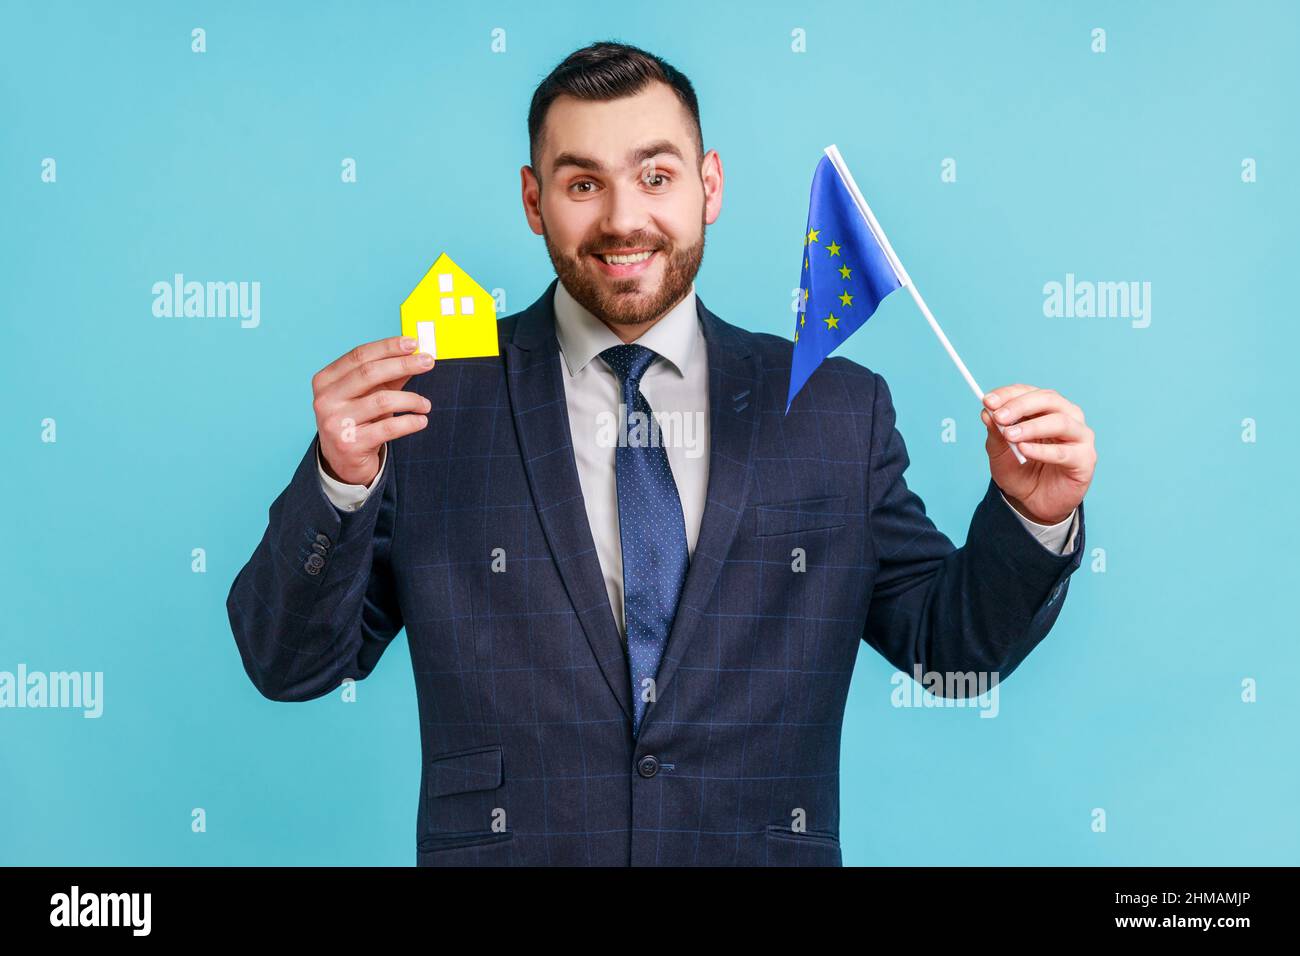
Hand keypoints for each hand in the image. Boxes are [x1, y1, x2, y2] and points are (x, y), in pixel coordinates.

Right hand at [313, 335, 434, 485]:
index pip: (359, 355)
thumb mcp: (369, 394)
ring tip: (425, 405)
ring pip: (382, 401)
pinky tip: (421, 421)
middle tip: (428, 362)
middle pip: (369, 373)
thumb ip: (388, 375)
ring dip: (411, 400)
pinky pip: (389, 428)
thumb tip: (415, 353)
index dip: (388, 347)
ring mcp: (336, 423)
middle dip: (403, 364)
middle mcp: (326, 400)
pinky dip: (410, 422)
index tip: (413, 343)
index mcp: (326, 380)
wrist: (343, 462)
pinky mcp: (350, 444)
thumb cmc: (358, 420)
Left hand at [981, 384, 1095, 525]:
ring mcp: (1079, 437)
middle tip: (999, 416)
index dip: (1008, 394)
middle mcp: (1067, 417)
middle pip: (1049, 400)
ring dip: (1032, 426)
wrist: (1034, 502)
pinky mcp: (1084, 459)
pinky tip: (1024, 450)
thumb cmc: (1020, 471)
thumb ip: (995, 432)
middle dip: (1021, 406)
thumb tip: (987, 412)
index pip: (1029, 392)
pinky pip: (1064, 452)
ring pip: (1061, 422)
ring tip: (1010, 435)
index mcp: (1046, 409)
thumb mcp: (999, 451)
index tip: (987, 401)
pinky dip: (1042, 450)